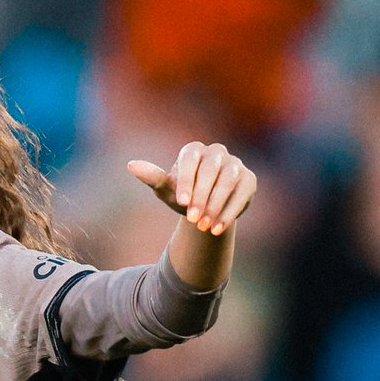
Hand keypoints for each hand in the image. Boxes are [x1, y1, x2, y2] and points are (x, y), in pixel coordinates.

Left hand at [127, 142, 256, 236]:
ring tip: (204, 226)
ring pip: (228, 180)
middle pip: (210, 169)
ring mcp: (235, 164)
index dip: (187, 179)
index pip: (190, 158)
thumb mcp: (166, 190)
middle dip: (201, 195)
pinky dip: (229, 212)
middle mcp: (216, 152)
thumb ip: (152, 177)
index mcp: (194, 151)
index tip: (182, 202)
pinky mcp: (248, 179)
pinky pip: (242, 193)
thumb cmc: (182, 196)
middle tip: (193, 218)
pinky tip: (217, 229)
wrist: (204, 210)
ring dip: (215, 204)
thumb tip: (131, 164)